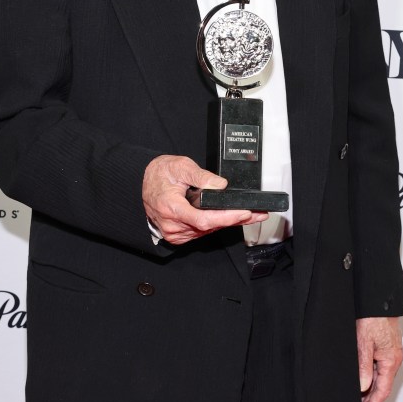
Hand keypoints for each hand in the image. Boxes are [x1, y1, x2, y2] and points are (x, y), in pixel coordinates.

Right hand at [143, 154, 267, 244]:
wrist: (144, 182)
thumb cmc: (160, 174)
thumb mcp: (180, 166)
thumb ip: (201, 176)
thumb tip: (221, 185)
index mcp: (171, 208)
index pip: (203, 219)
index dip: (226, 218)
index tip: (244, 213)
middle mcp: (172, 225)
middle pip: (209, 226)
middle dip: (235, 219)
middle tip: (258, 214)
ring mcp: (175, 232)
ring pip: (207, 230)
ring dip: (228, 223)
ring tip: (250, 215)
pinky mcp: (178, 235)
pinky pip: (201, 232)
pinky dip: (216, 224)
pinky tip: (230, 218)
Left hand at [356, 317, 402, 401]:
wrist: (378, 298)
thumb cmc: (373, 317)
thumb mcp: (364, 343)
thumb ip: (364, 366)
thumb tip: (363, 387)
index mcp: (391, 361)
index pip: (381, 392)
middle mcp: (393, 359)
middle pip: (381, 387)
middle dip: (369, 400)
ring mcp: (390, 353)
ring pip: (380, 377)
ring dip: (369, 389)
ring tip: (355, 398)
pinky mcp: (385, 346)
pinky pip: (378, 367)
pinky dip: (370, 377)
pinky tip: (361, 379)